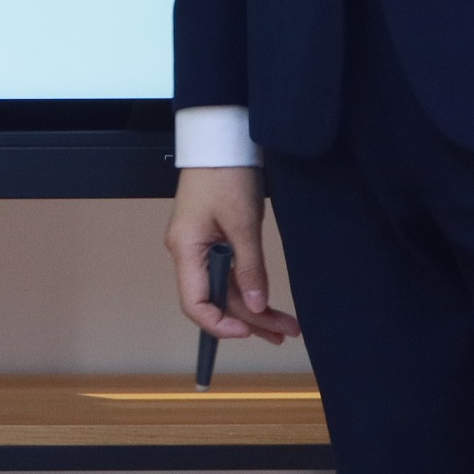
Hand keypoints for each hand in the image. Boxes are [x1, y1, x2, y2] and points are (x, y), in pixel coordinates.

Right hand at [168, 166, 298, 345]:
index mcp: (186, 250)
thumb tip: (257, 307)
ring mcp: (201, 248)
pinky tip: (270, 304)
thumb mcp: (242, 222)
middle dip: (251, 320)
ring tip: (287, 327)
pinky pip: (229, 274)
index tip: (251, 330)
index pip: (195, 303)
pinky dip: (250, 289)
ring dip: (255, 308)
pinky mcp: (214, 241)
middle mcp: (188, 254)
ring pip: (226, 290)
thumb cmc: (225, 176)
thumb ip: (249, 267)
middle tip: (286, 333)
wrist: (220, 140)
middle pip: (216, 300)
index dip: (220, 324)